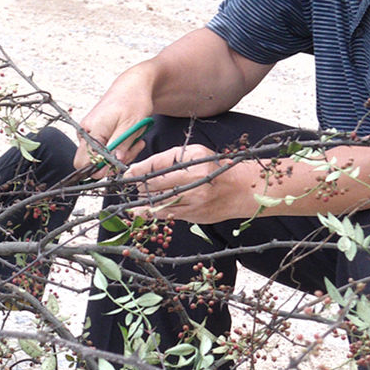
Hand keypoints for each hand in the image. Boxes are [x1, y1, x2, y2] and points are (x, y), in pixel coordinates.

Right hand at [74, 75, 153, 170]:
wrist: (132, 86)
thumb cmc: (132, 101)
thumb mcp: (131, 126)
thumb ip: (119, 147)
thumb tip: (110, 165)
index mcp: (92, 131)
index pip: (83, 163)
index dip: (101, 169)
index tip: (119, 162)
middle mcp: (86, 133)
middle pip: (92, 162)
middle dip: (112, 163)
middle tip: (130, 151)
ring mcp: (90, 133)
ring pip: (100, 158)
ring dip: (120, 155)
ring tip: (134, 142)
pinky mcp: (96, 133)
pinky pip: (104, 150)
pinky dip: (118, 149)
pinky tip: (129, 139)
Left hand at [126, 145, 259, 224]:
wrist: (241, 189)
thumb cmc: (215, 167)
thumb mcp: (194, 153)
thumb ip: (169, 159)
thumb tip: (142, 168)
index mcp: (193, 163)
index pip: (158, 167)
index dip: (139, 171)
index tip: (128, 173)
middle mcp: (194, 183)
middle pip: (156, 186)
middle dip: (141, 186)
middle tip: (132, 185)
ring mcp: (194, 202)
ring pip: (160, 204)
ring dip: (145, 202)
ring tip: (137, 200)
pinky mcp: (194, 216)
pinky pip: (169, 215)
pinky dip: (154, 212)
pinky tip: (143, 211)